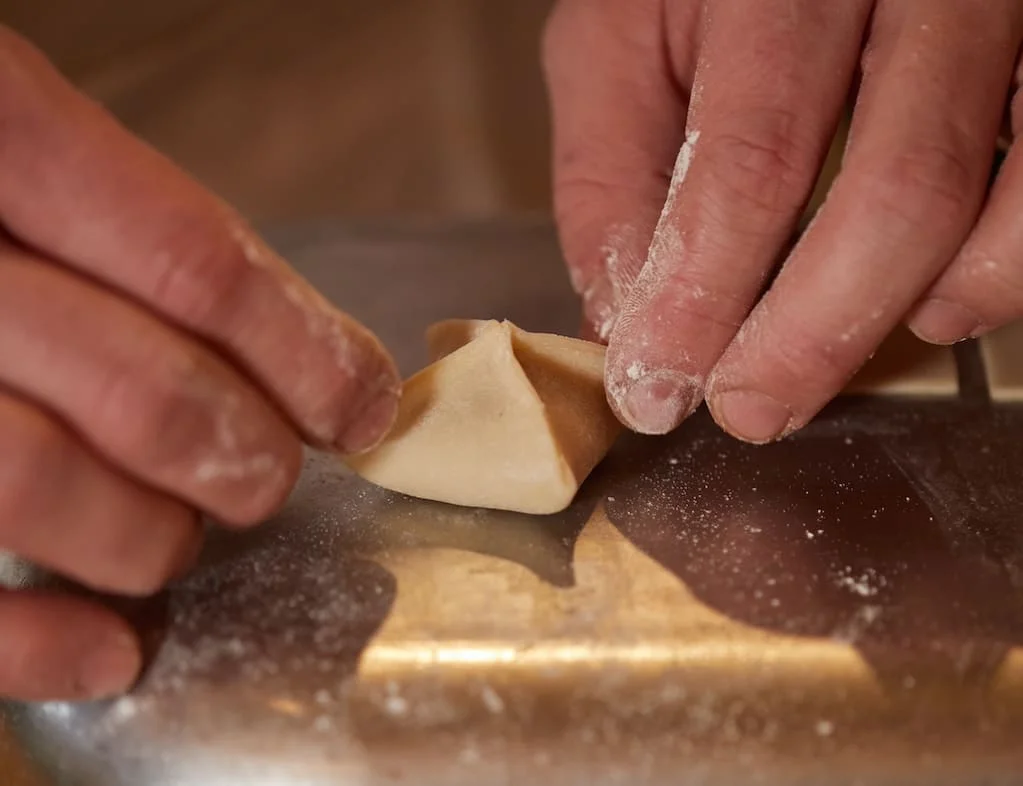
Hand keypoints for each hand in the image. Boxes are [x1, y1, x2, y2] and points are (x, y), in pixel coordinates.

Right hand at [0, 28, 399, 700]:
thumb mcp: (28, 161)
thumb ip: (149, 246)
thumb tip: (329, 365)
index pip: (192, 263)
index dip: (304, 351)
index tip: (363, 404)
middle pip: (143, 391)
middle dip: (242, 457)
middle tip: (265, 475)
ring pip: (38, 485)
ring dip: (147, 538)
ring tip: (176, 538)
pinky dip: (34, 645)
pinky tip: (113, 649)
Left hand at [545, 0, 1021, 439]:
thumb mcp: (620, 45)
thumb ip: (610, 171)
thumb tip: (625, 319)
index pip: (749, 158)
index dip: (700, 295)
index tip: (657, 384)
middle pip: (896, 189)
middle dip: (810, 336)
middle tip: (745, 408)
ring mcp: (1004, 20)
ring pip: (999, 195)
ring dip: (905, 312)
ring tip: (821, 362)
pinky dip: (1000, 272)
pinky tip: (936, 306)